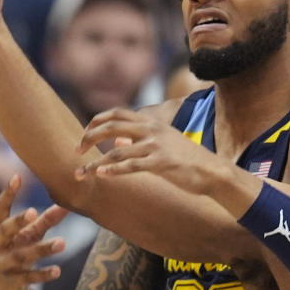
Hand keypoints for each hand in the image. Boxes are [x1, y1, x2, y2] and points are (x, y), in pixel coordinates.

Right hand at [0, 175, 68, 289]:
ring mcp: (0, 264)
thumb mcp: (27, 236)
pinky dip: (42, 274)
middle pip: (5, 230)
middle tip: (33, 212)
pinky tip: (58, 271)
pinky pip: (26, 278)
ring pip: (21, 255)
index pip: (0, 208)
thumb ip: (45, 221)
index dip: (8, 193)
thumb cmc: (14, 252)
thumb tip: (66, 205)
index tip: (17, 177)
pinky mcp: (8, 283)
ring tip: (62, 243)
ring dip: (42, 249)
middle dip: (17, 221)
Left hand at [74, 107, 222, 195]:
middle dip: (89, 137)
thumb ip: (140, 139)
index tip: (83, 134)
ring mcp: (156, 146)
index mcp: (151, 122)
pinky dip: (112, 170)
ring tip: (81, 173)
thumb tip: (118, 141)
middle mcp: (151, 130)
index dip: (96, 122)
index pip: (116, 113)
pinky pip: (131, 166)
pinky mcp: (161, 163)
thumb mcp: (165, 141)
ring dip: (94, 162)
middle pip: (111, 126)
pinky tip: (101, 175)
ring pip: (116, 150)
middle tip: (76, 150)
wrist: (213, 171)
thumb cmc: (188, 158)